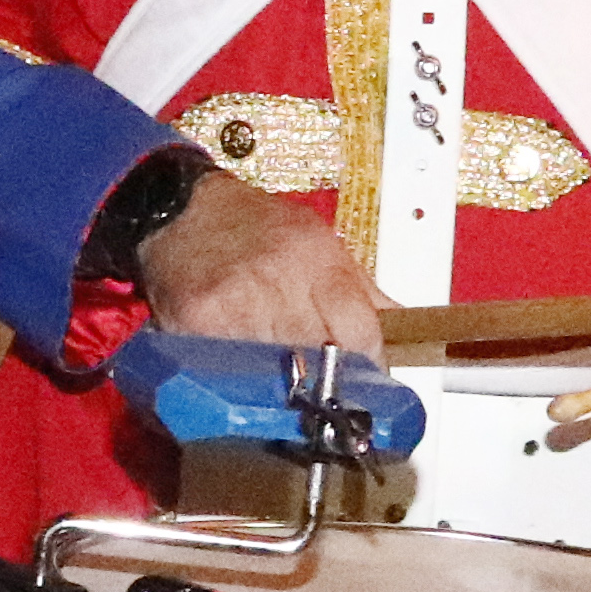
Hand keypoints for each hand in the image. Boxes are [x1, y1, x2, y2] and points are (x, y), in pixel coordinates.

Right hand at [132, 170, 394, 354]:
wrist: (183, 209)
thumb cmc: (253, 226)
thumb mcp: (320, 242)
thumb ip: (363, 291)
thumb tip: (407, 329)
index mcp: (318, 261)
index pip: (360, 334)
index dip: (367, 363)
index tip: (364, 376)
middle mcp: (279, 280)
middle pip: (321, 358)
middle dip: (326, 376)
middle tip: (321, 382)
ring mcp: (236, 303)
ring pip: (276, 371)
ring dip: (280, 379)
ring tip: (276, 371)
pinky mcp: (198, 322)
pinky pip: (229, 367)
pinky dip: (236, 373)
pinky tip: (237, 361)